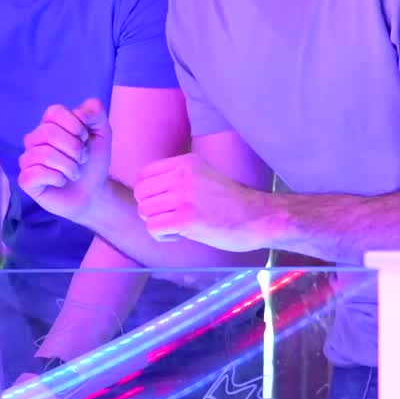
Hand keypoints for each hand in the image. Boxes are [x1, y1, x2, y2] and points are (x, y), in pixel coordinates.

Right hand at [19, 100, 111, 220]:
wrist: (94, 193)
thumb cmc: (93, 162)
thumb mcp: (102, 132)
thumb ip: (94, 112)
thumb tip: (80, 112)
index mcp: (49, 124)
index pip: (54, 112)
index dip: (75, 126)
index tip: (85, 139)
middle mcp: (34, 139)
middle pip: (48, 132)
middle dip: (75, 149)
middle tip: (82, 159)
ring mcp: (27, 159)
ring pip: (44, 154)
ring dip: (69, 166)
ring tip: (74, 173)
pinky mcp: (25, 180)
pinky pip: (36, 174)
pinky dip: (57, 179)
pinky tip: (61, 182)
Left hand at [134, 154, 269, 251]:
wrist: (258, 217)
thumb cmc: (233, 203)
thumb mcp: (204, 177)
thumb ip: (179, 180)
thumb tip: (150, 194)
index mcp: (186, 162)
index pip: (144, 174)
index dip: (147, 193)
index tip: (163, 204)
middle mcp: (182, 175)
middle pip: (141, 193)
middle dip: (150, 209)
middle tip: (168, 218)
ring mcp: (184, 196)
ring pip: (145, 211)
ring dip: (157, 223)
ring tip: (176, 227)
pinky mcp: (186, 219)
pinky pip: (153, 227)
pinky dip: (161, 236)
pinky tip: (177, 236)